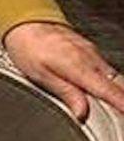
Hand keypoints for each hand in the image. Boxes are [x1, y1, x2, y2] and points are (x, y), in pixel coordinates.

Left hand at [4, 20, 123, 121]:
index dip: (122, 105)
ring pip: (114, 77)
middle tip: (120, 117)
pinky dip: (111, 83)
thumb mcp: (41, 75)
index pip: (109, 91)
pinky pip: (107, 70)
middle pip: (118, 85)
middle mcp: (91, 58)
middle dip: (123, 101)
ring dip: (119, 93)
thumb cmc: (28, 47)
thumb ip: (66, 94)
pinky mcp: (90, 51)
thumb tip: (81, 114)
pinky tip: (106, 91)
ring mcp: (92, 53)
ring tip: (118, 109)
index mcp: (79, 66)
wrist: (26, 23)